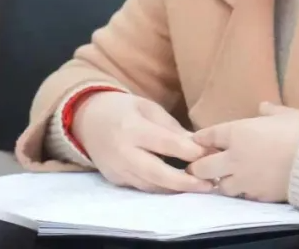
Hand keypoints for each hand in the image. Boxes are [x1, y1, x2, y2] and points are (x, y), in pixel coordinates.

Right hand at [71, 91, 213, 193]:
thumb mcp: (147, 108)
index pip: (165, 143)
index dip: (190, 152)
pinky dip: (162, 189)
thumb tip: (199, 145)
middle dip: (186, 182)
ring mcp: (117, 169)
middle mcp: (123, 152)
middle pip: (158, 174)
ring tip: (201, 187)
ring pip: (152, 186)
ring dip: (177, 189)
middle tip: (210, 184)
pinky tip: (178, 187)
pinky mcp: (115, 180)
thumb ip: (171, 128)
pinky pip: (143, 188)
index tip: (211, 155)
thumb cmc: (123, 109)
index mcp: (132, 128)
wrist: (87, 120)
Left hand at [188, 101, 298, 201]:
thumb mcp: (285, 114)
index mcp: (236, 133)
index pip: (206, 136)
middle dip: (199, 167)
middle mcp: (234, 158)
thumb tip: (263, 107)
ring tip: (227, 178)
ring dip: (221, 182)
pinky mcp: (257, 196)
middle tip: (202, 166)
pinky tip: (247, 187)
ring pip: (220, 187)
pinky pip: (242, 196)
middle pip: (202, 168)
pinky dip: (242, 192)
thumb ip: (270, 111)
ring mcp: (244, 179)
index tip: (198, 141)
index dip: (200, 139)